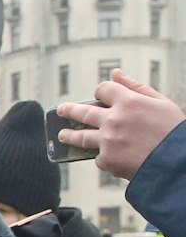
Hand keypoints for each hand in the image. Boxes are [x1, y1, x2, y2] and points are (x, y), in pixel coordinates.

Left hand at [57, 69, 185, 179]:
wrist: (177, 164)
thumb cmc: (174, 132)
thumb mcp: (162, 104)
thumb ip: (137, 87)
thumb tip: (115, 73)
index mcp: (129, 102)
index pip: (103, 90)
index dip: (101, 91)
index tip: (98, 95)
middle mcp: (113, 119)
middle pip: (83, 113)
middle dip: (69, 110)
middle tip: (61, 110)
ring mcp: (107, 140)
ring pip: (80, 136)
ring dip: (69, 135)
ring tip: (61, 135)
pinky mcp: (107, 160)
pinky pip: (99, 156)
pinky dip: (104, 156)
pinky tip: (110, 157)